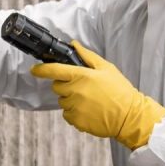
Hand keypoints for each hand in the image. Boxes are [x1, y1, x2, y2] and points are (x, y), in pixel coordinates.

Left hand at [31, 41, 164, 149]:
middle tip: (82, 87)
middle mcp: (75, 91)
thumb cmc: (120, 91)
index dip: (41, 70)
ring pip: (63, 101)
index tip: (35, 70)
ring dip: (71, 100)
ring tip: (90, 100)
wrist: (129, 116)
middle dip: (65, 85)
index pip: (54, 70)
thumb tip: (73, 44)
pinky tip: (89, 110)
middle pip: (57, 87)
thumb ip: (87, 56)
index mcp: (81, 76)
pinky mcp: (76, 121)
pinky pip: (67, 114)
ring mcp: (74, 107)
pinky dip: (75, 112)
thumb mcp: (106, 68)